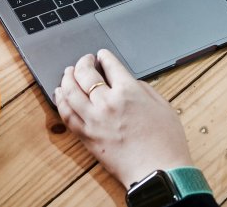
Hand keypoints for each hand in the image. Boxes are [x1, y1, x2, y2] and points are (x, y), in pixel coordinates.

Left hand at [55, 49, 192, 187]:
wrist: (159, 171)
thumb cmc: (166, 142)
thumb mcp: (162, 105)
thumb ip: (143, 89)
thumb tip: (128, 83)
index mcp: (128, 92)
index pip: (109, 65)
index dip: (103, 56)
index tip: (101, 55)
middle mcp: (107, 103)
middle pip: (85, 74)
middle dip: (83, 63)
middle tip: (84, 60)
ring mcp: (94, 121)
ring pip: (70, 92)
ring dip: (67, 78)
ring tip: (68, 73)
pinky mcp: (87, 137)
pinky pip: (66, 115)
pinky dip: (61, 101)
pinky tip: (60, 94)